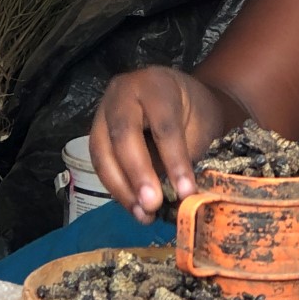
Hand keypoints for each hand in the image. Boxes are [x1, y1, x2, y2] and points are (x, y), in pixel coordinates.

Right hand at [88, 67, 229, 223]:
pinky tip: (134, 208)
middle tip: (152, 205)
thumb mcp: (202, 126)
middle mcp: (123, 93)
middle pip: (123, 135)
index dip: (175, 160)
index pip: (164, 125)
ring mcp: (104, 111)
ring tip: (143, 215)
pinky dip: (116, 189)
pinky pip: (100, 163)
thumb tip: (184, 198)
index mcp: (157, 85)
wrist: (181, 97)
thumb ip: (191, 157)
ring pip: (103, 152)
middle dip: (137, 174)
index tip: (186, 192)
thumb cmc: (194, 113)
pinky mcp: (96, 132)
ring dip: (121, 188)